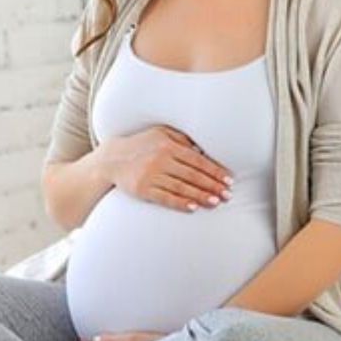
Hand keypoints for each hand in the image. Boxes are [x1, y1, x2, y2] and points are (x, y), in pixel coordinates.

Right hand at [99, 125, 232, 211]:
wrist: (112, 159)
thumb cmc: (141, 144)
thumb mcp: (160, 133)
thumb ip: (181, 139)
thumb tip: (203, 150)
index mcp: (168, 144)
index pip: (197, 160)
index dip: (215, 170)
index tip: (228, 179)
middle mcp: (161, 159)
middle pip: (193, 175)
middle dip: (213, 185)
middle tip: (228, 195)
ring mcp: (151, 175)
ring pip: (182, 188)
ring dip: (201, 196)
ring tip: (216, 202)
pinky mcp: (143, 190)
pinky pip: (165, 198)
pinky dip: (180, 203)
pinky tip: (193, 207)